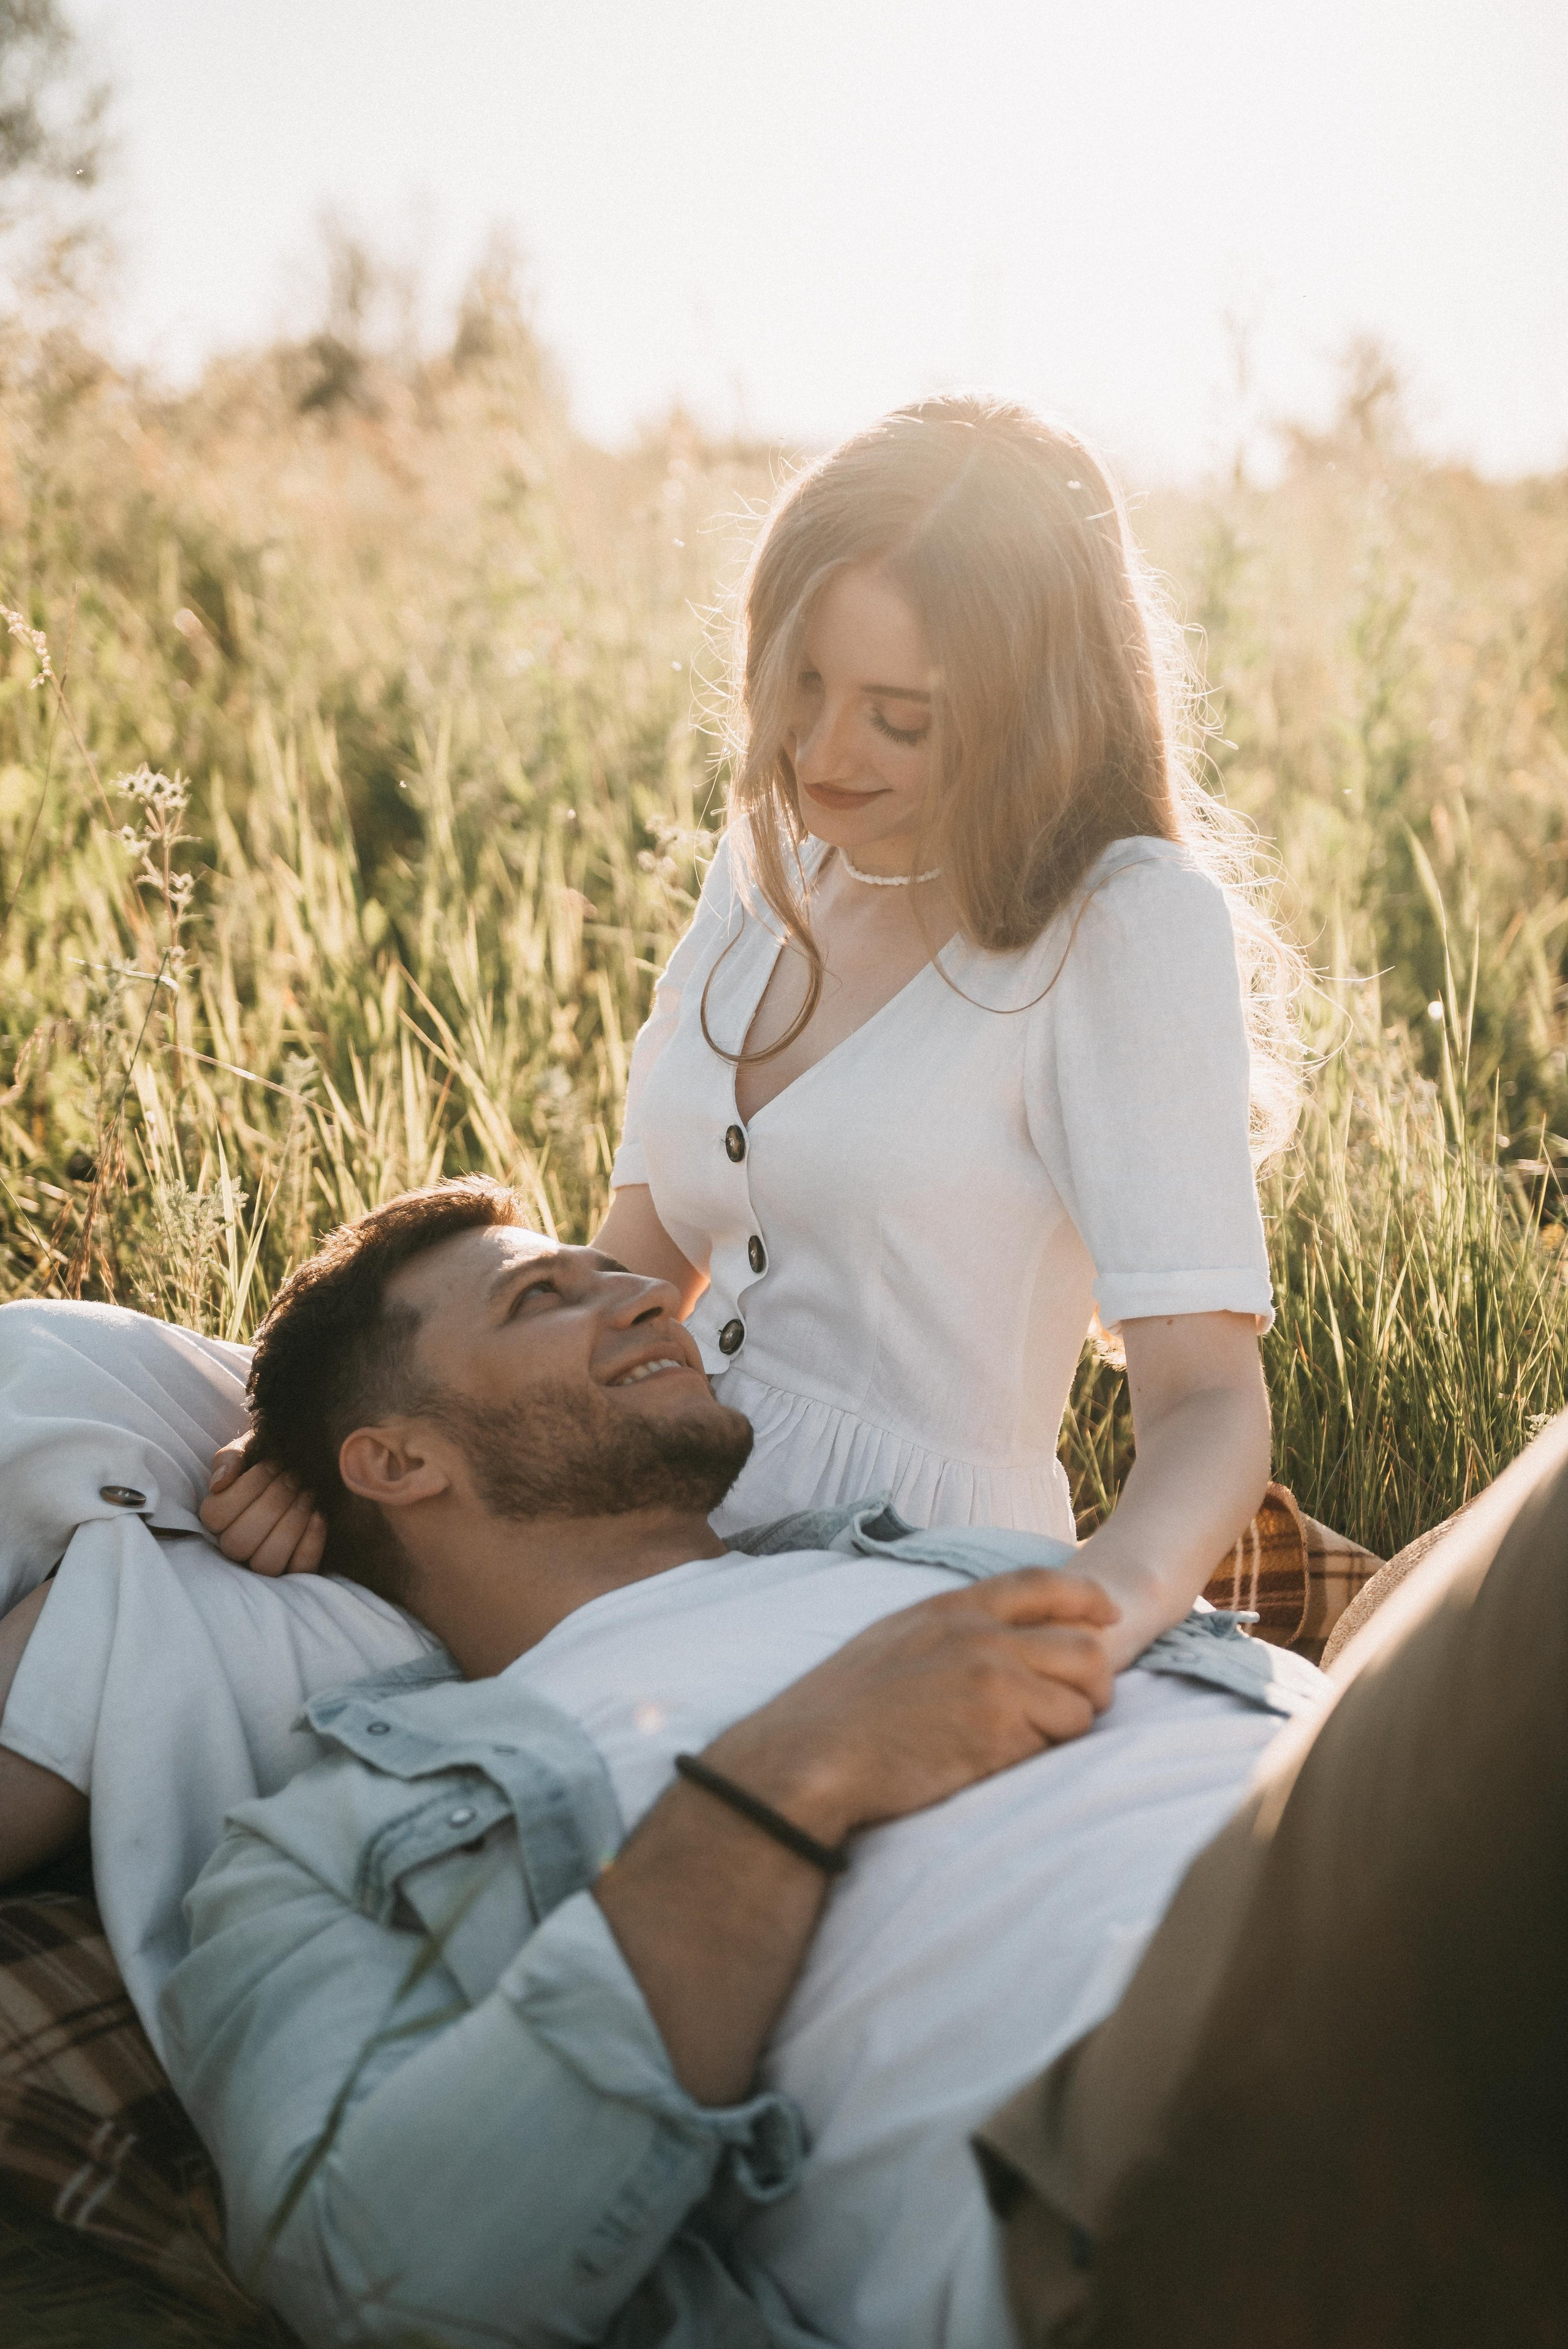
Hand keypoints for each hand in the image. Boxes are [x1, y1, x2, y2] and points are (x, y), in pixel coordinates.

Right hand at [199, 1440, 326, 1575]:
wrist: (311, 1466)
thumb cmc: (274, 1459)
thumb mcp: (251, 1449)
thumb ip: (231, 1457)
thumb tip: (219, 1483)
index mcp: (218, 1518)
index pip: (215, 1516)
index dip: (246, 1488)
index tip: (274, 1463)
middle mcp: (236, 1545)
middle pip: (238, 1543)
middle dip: (271, 1505)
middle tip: (294, 1478)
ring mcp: (265, 1562)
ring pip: (266, 1563)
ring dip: (290, 1525)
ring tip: (308, 1494)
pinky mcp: (296, 1571)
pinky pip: (300, 1569)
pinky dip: (311, 1542)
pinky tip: (320, 1515)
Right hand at [705, 1567, 1119, 1847]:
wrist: (812, 1755)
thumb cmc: (841, 1710)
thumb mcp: (893, 1639)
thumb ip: (947, 1629)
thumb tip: (995, 1638)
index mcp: (950, 1609)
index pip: (1041, 1585)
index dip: (1086, 1599)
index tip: (1108, 1617)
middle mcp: (980, 1637)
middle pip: (1084, 1647)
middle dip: (1094, 1683)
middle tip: (1075, 1708)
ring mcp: (992, 1681)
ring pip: (1082, 1701)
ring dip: (1069, 1726)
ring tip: (1029, 1742)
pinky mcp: (997, 1731)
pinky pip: (1056, 1741)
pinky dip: (1042, 1754)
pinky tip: (1000, 1760)